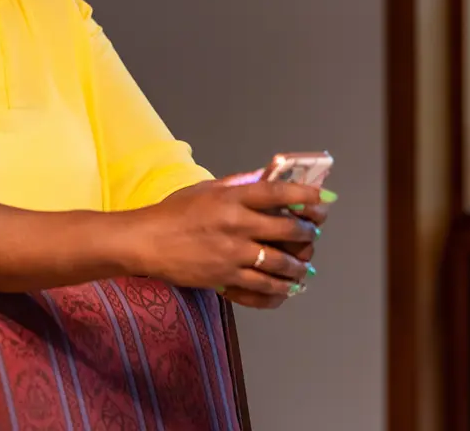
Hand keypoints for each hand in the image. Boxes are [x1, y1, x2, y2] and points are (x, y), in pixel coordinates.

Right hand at [129, 177, 332, 307]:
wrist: (146, 242)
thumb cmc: (173, 212)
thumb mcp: (206, 190)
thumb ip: (238, 186)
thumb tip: (268, 181)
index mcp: (232, 197)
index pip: (279, 192)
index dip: (306, 195)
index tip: (323, 198)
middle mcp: (237, 224)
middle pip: (288, 228)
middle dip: (308, 233)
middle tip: (311, 234)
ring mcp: (233, 253)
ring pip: (282, 262)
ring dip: (299, 265)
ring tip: (303, 265)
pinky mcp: (226, 277)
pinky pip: (263, 286)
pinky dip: (280, 288)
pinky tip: (287, 287)